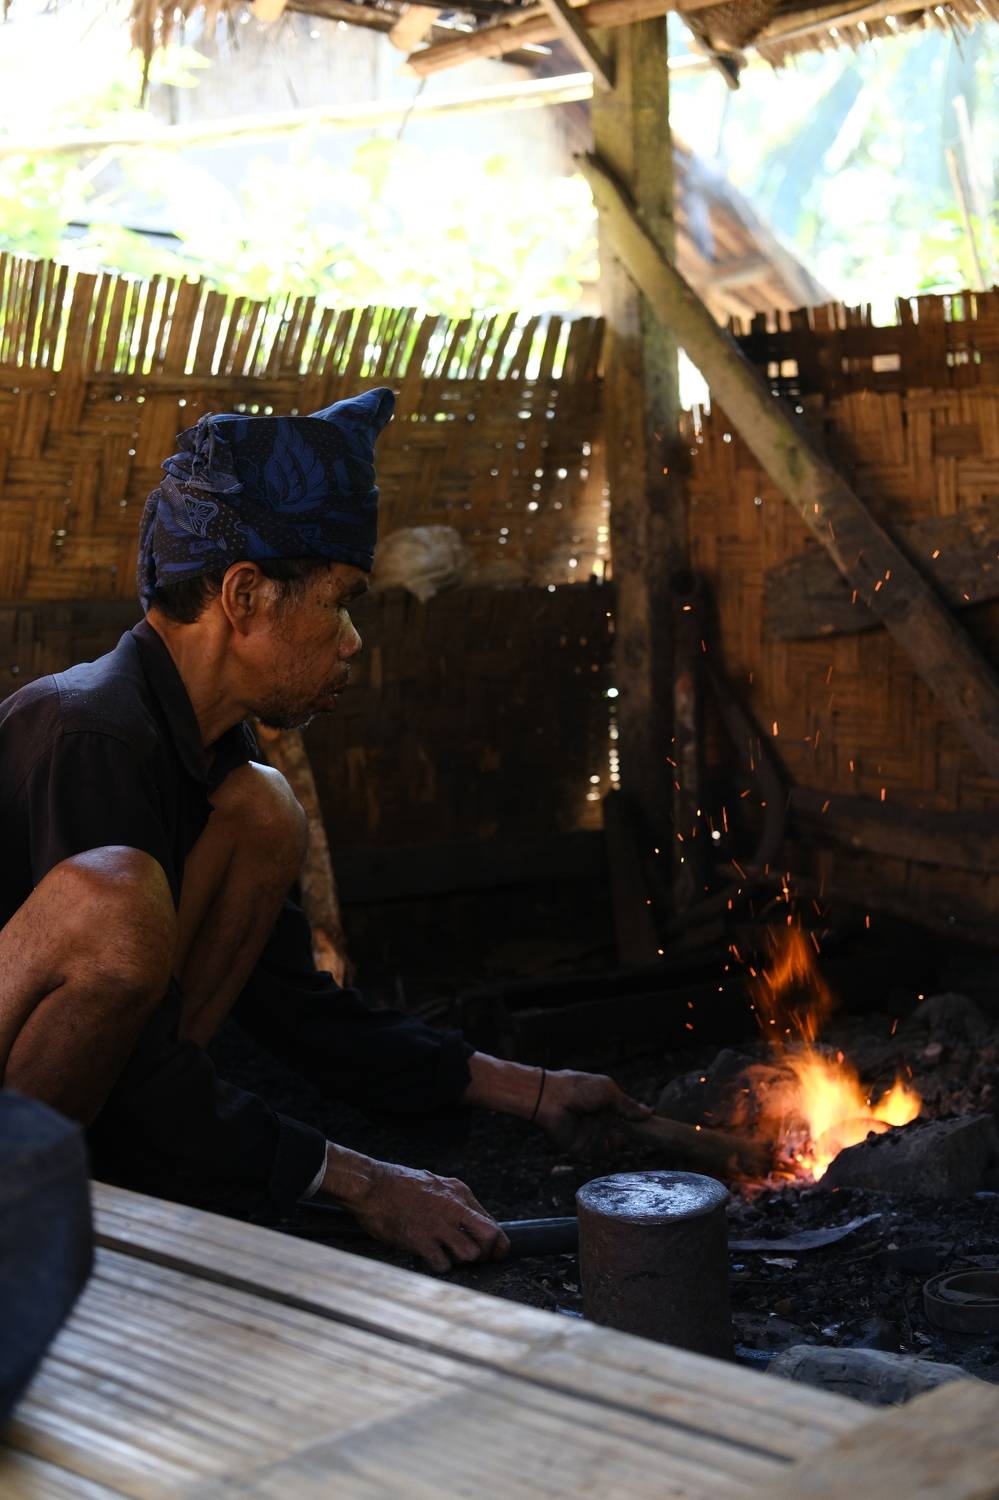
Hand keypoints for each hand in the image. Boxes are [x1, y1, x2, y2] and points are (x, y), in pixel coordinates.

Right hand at [326, 1151, 509, 1273]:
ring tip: (447, 1255)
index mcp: (459, 1193)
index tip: (494, 1254)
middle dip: (485, 1254)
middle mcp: (453, 1207)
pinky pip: (442, 1264)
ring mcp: (437, 1224)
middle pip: (489, 1238)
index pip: (492, 1224)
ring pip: (469, 1254)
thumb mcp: (436, 1184)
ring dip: (461, 1261)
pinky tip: (429, 1257)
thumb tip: (472, 1223)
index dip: (496, 1245)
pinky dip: (439, 1266)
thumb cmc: (400, 1185)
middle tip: (472, 1259)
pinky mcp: (420, 1239)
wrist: (371, 1185)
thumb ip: (456, 1202)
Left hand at [534, 1068, 651, 1152]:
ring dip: (618, 1138)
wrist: (550, 1100)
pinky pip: (601, 1152)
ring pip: (615, 1143)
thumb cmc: (578, 1089)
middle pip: (624, 1132)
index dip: (638, 1119)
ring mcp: (592, 1134)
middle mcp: (600, 1120)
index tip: (653, 1122)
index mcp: (606, 1104)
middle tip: (642, 1130)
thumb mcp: (608, 1091)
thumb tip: (649, 1112)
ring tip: (618, 1129)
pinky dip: (606, 1146)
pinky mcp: (583, 1147)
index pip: (627, 1115)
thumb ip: (627, 1104)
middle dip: (633, 1132)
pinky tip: (608, 1137)